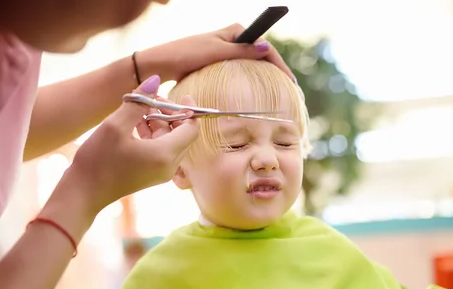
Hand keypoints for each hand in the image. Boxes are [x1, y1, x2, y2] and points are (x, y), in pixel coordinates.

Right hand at [64, 75, 198, 215]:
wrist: (84, 193)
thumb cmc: (98, 160)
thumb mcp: (115, 125)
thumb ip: (138, 102)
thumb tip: (155, 80)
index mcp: (165, 154)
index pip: (191, 129)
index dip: (188, 110)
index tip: (180, 94)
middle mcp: (169, 166)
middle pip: (182, 133)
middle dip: (169, 113)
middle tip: (150, 98)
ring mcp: (161, 172)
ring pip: (170, 140)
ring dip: (158, 122)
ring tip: (137, 108)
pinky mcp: (151, 174)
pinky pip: (160, 149)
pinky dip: (151, 134)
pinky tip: (133, 123)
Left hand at [141, 24, 294, 82]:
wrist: (162, 64)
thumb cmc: (186, 55)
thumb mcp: (216, 52)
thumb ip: (241, 51)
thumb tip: (265, 47)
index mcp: (235, 31)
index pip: (265, 47)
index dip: (280, 65)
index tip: (291, 82)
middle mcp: (233, 39)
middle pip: (261, 55)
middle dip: (276, 71)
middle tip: (291, 90)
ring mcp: (226, 51)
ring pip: (252, 65)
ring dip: (265, 76)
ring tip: (279, 93)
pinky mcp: (219, 63)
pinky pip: (241, 72)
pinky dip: (251, 80)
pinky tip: (258, 92)